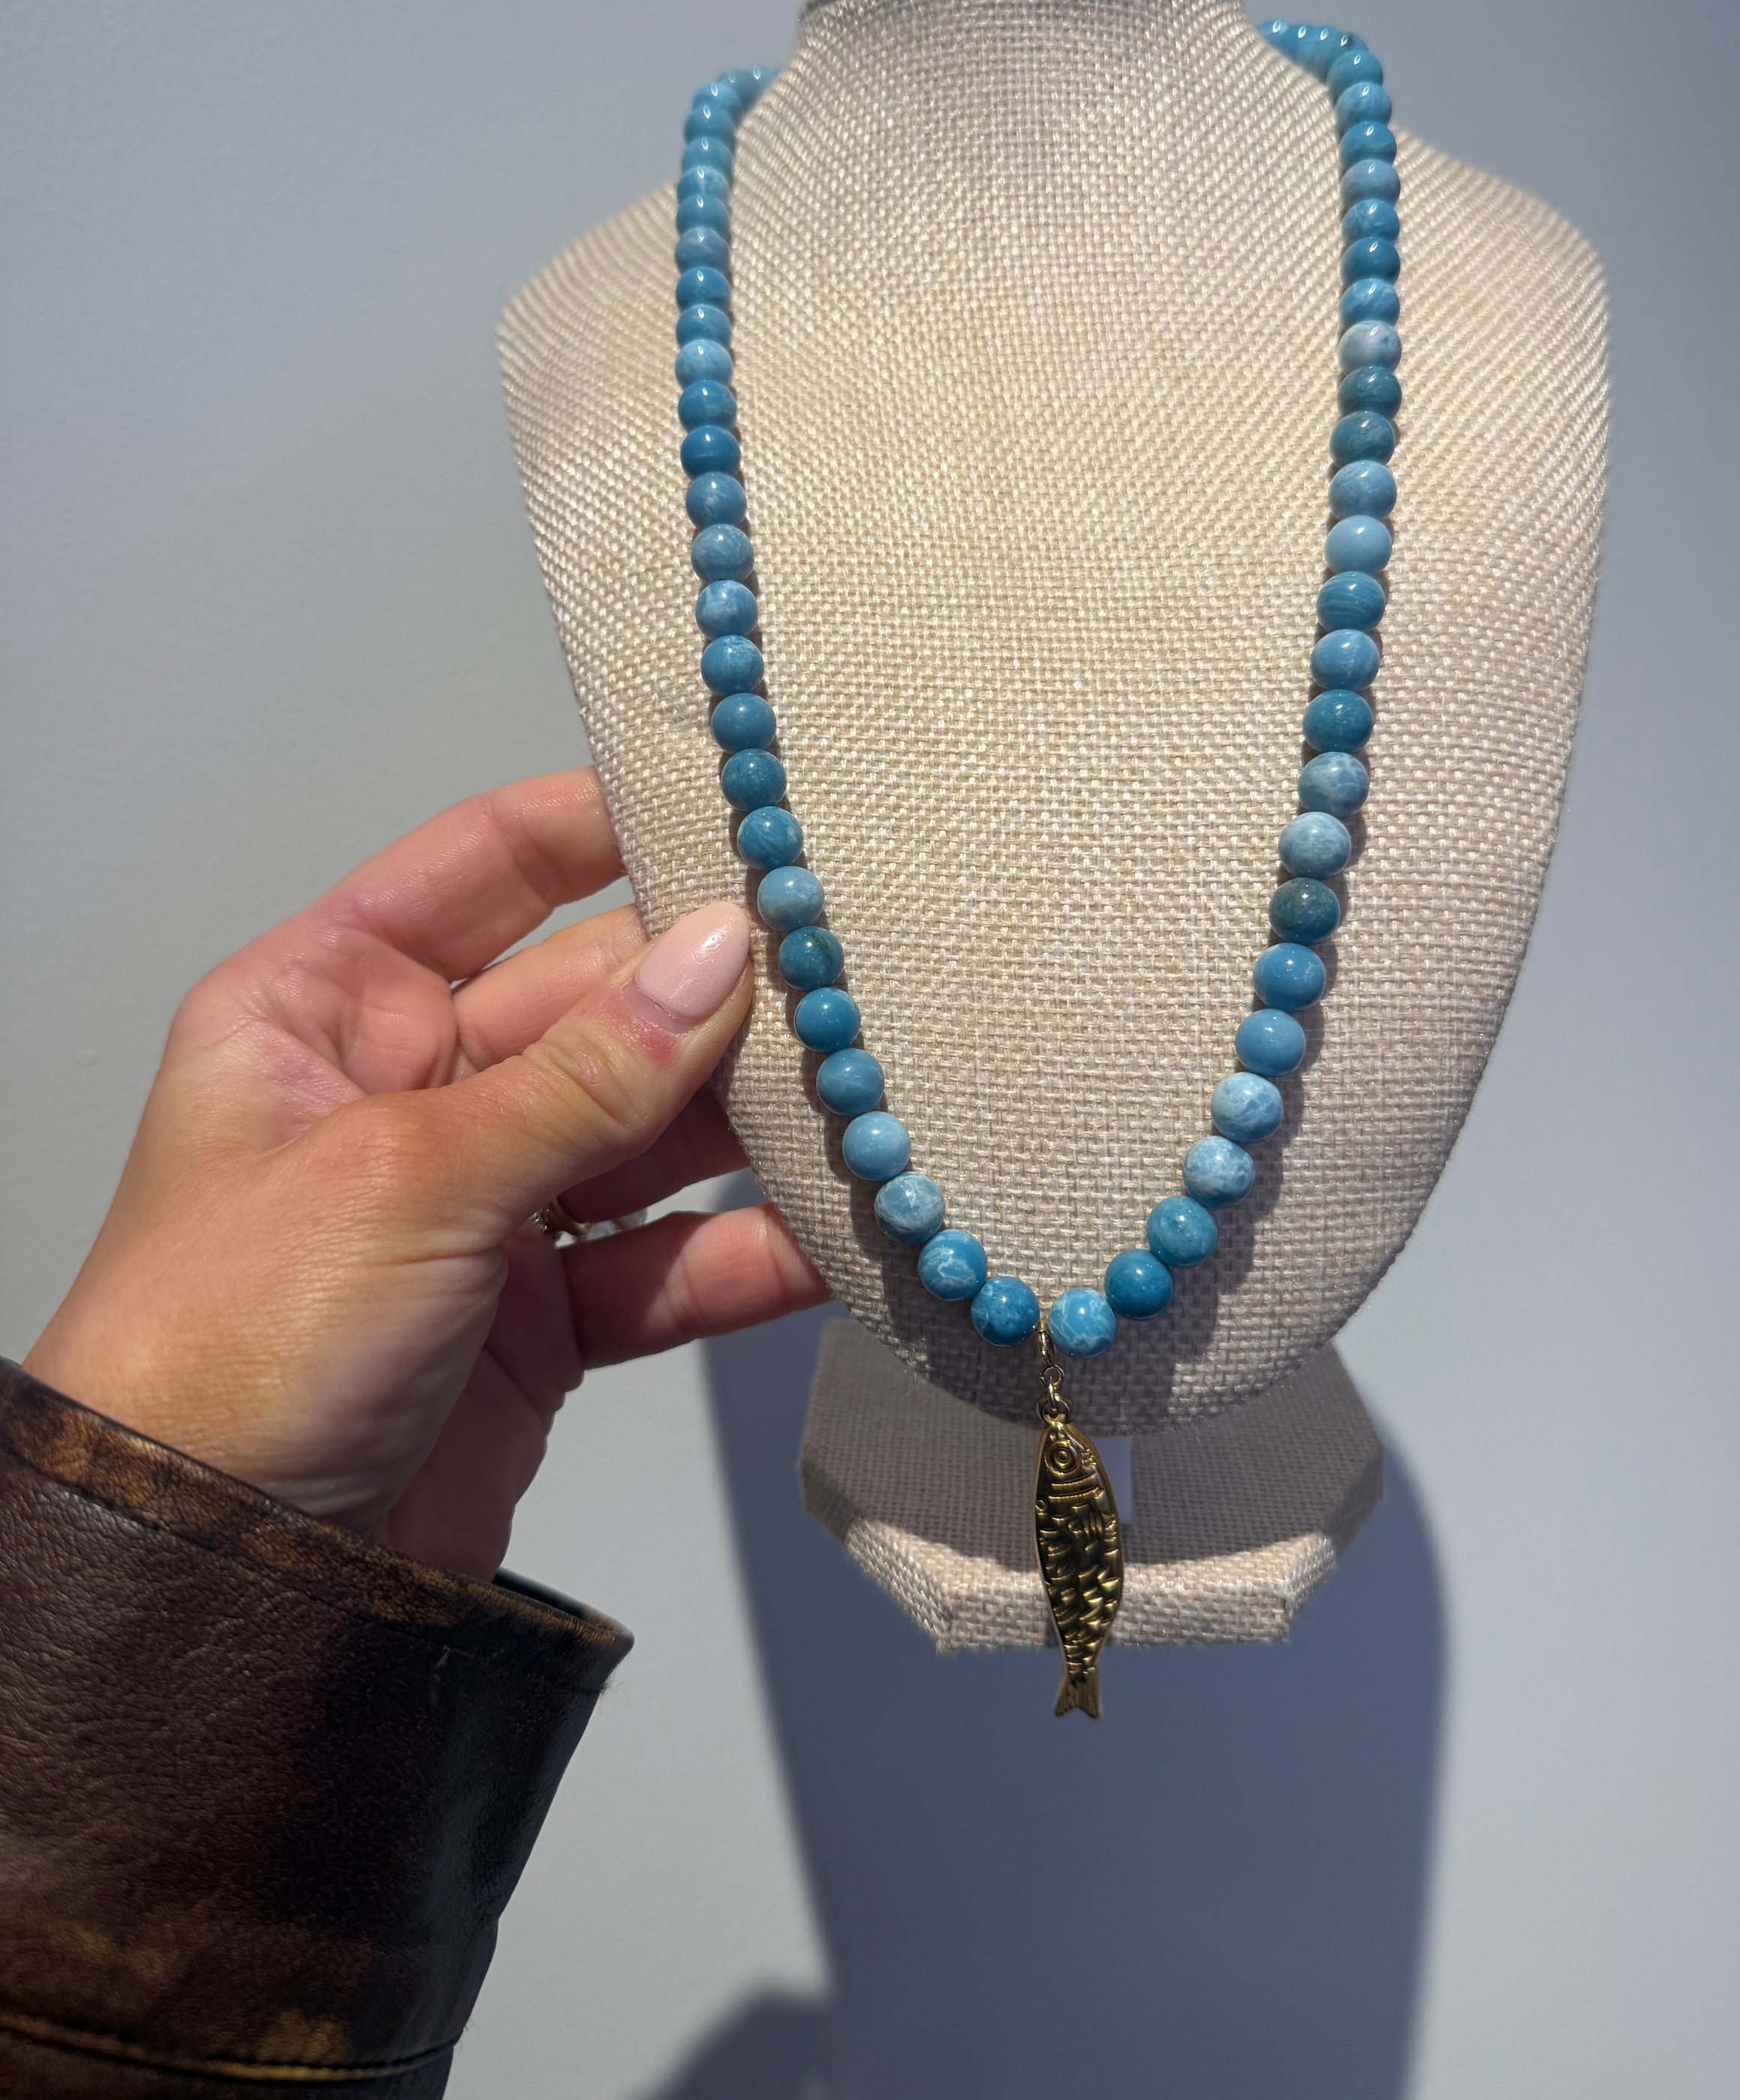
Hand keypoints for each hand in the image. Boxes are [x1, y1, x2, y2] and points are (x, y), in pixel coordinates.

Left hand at [25, 771, 825, 1579]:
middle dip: (713, 993)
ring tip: (875, 1094)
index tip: (729, 802)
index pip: (481, 870)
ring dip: (752, 1124)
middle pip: (593, 1002)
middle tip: (851, 967)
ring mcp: (480, 1204)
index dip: (601, 827)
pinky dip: (747, 1252)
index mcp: (326, 1007)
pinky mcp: (540, 1318)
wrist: (214, 1587)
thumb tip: (724, 950)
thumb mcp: (412, 1177)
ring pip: (645, 1132)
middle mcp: (408, 1089)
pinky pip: (664, 1259)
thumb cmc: (234, 1346)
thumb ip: (587, 1073)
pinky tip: (841, 1233)